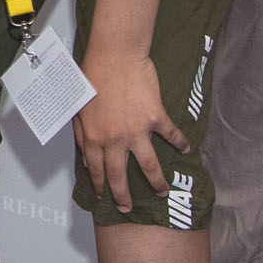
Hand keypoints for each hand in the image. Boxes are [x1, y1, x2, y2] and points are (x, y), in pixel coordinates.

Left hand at [74, 50, 188, 214]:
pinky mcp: (156, 118)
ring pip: (149, 165)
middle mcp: (114, 138)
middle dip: (123, 195)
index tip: (103, 197)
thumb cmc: (93, 75)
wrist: (115, 55)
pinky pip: (171, 135)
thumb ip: (81, 133)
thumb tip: (85, 156)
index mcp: (94, 136)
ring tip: (162, 192)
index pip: (96, 168)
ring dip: (155, 182)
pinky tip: (185, 149)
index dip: (100, 185)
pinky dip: (180, 143)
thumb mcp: (77, 106)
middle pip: (120, 174)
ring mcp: (137, 130)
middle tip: (127, 208)